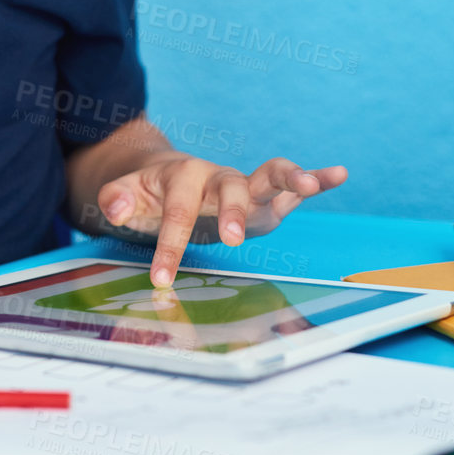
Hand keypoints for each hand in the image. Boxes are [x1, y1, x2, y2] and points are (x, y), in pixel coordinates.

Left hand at [95, 156, 347, 286]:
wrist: (168, 177)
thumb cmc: (150, 193)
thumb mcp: (128, 195)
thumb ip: (118, 198)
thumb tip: (114, 207)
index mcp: (183, 177)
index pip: (178, 213)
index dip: (169, 246)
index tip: (161, 280)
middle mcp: (219, 177)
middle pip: (230, 188)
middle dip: (232, 212)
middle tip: (230, 239)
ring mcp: (245, 185)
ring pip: (268, 175)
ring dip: (289, 177)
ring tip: (309, 183)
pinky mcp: (264, 195)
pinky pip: (291, 185)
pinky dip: (316, 178)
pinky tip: (339, 174)